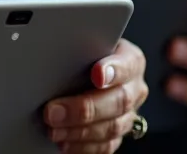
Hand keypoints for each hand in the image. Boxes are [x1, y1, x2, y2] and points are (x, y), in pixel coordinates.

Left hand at [44, 39, 147, 153]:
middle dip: (84, 108)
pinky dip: (83, 147)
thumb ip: (79, 46)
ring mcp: (128, 114)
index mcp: (130, 61)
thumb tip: (52, 49)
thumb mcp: (84, 44)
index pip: (128, 64)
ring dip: (79, 131)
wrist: (89, 71)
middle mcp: (134, 89)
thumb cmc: (84, 55)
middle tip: (53, 110)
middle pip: (119, 101)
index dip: (114, 70)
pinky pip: (106, 146)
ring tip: (53, 129)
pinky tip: (64, 142)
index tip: (97, 74)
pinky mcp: (117, 135)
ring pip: (112, 127)